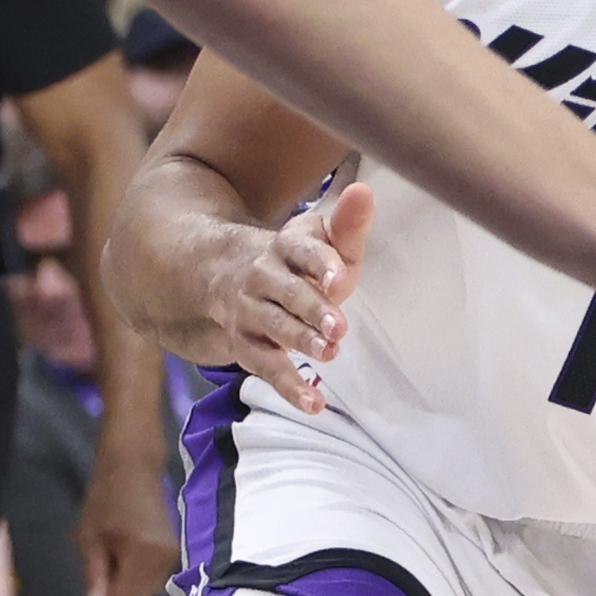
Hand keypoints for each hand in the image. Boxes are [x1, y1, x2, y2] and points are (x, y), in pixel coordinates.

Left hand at [77, 424, 179, 595]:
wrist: (134, 465)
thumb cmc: (105, 496)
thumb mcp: (89, 536)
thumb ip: (94, 575)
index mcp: (143, 552)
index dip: (104, 589)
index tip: (96, 565)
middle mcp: (164, 557)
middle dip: (118, 586)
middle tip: (105, 556)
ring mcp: (173, 554)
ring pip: (147, 589)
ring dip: (128, 579)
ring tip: (117, 549)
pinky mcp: (175, 549)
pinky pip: (154, 576)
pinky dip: (139, 571)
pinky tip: (129, 547)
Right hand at [198, 182, 367, 416]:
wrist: (230, 276)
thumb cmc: (298, 262)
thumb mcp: (322, 240)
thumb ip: (348, 224)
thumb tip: (364, 191)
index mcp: (285, 246)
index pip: (301, 251)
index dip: (321, 264)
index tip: (340, 279)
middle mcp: (262, 277)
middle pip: (288, 293)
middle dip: (313, 310)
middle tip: (339, 327)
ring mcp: (251, 313)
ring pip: (275, 328)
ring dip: (301, 342)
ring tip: (330, 353)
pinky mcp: (248, 346)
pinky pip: (267, 368)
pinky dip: (290, 387)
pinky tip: (314, 404)